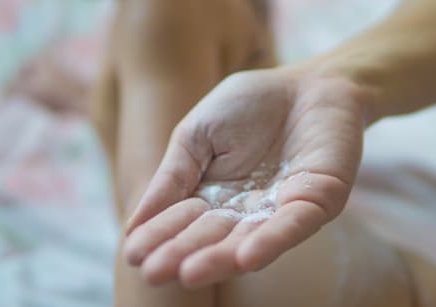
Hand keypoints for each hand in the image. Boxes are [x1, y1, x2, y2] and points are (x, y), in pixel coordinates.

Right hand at [122, 67, 369, 287]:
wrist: (305, 82)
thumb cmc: (246, 106)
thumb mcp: (194, 137)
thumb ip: (171, 178)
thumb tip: (132, 224)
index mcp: (211, 199)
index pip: (181, 223)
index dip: (159, 237)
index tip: (132, 253)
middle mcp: (243, 214)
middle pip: (211, 239)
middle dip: (183, 255)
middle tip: (152, 273)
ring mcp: (280, 211)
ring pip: (248, 241)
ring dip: (220, 259)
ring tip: (189, 274)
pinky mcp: (316, 202)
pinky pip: (292, 225)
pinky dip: (270, 241)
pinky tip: (245, 258)